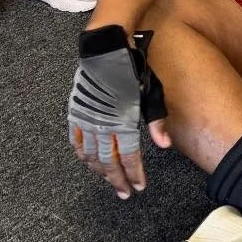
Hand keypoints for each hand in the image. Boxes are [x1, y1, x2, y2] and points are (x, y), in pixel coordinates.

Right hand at [67, 27, 170, 198]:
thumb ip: (156, 120)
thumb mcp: (151, 90)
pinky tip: (89, 162)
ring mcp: (86, 119)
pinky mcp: (75, 112)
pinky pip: (76, 141)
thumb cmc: (132, 67)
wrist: (105, 48)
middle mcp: (102, 123)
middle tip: (125, 193)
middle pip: (109, 161)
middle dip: (118, 180)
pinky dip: (83, 155)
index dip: (134, 174)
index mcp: (122, 119)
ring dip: (101, 171)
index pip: (128, 156)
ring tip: (111, 181)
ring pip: (91, 155)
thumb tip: (165, 145)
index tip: (139, 187)